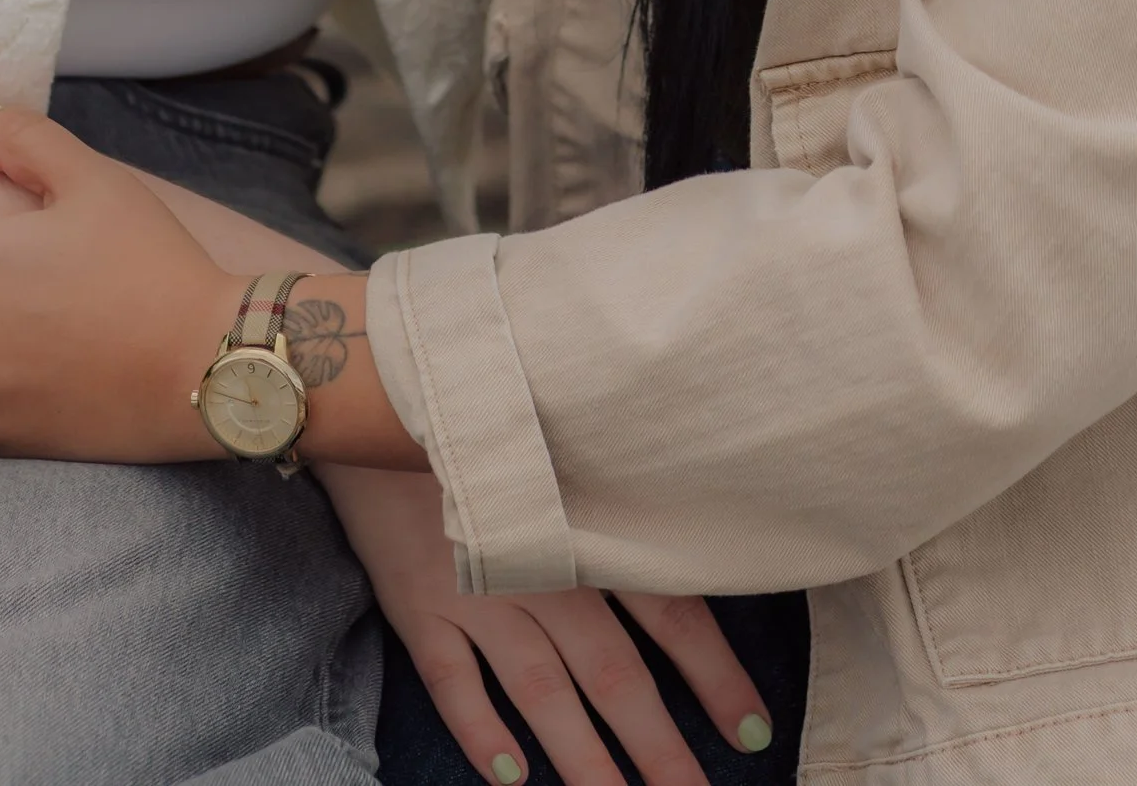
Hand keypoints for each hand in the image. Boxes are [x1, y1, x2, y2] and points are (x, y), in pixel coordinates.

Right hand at [320, 464, 773, 785]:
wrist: (381, 390)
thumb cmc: (491, 419)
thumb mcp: (568, 449)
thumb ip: (616, 504)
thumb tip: (687, 550)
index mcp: (587, 527)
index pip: (670, 611)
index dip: (714, 675)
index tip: (755, 731)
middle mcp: (541, 565)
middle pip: (614, 670)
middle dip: (659, 746)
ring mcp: (476, 588)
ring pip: (542, 690)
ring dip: (583, 759)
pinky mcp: (416, 602)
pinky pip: (451, 677)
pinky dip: (480, 728)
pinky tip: (510, 777)